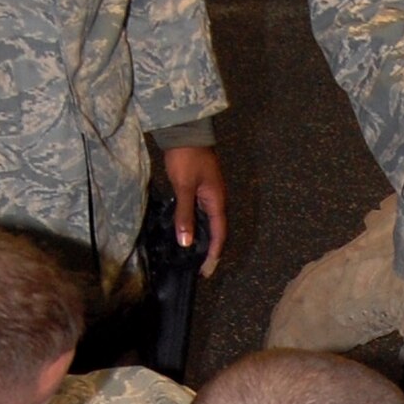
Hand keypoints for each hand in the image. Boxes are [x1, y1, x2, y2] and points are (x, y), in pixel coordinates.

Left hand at [161, 146, 227, 275]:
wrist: (185, 132)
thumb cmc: (186, 159)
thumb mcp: (184, 187)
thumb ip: (185, 215)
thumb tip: (186, 242)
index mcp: (217, 201)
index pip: (219, 234)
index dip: (214, 254)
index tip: (206, 271)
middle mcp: (216, 200)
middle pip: (216, 230)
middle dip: (209, 250)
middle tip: (198, 268)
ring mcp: (208, 194)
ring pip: (208, 222)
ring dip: (202, 239)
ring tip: (192, 255)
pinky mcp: (200, 189)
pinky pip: (200, 213)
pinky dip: (195, 226)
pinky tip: (186, 231)